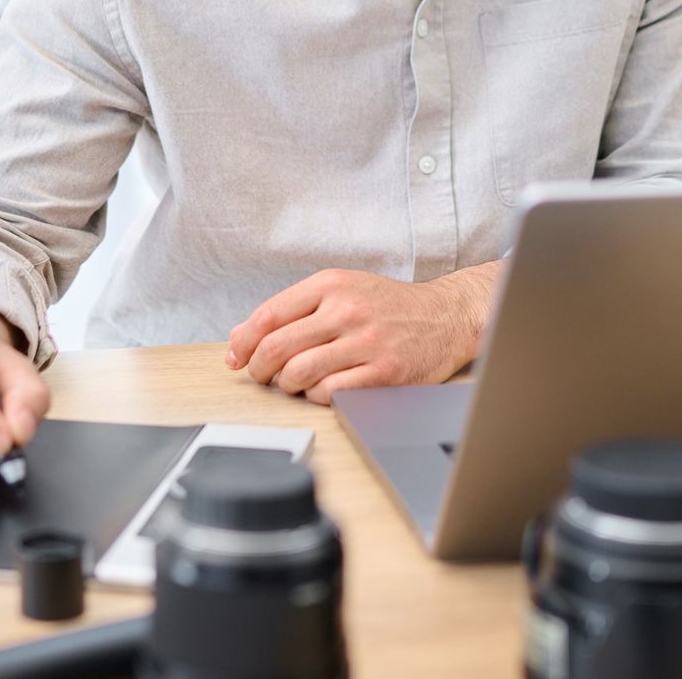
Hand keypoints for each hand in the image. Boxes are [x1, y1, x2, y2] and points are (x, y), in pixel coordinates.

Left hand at [225, 266, 495, 405]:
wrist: (445, 317)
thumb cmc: (387, 306)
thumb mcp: (340, 291)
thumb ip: (291, 310)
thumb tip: (239, 336)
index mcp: (331, 285)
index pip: (269, 315)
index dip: (244, 341)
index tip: (236, 357)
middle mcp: (347, 310)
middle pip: (277, 347)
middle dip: (259, 369)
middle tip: (262, 376)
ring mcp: (366, 342)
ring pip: (299, 373)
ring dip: (286, 385)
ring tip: (293, 383)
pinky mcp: (383, 373)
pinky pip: (329, 393)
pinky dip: (315, 397)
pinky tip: (322, 390)